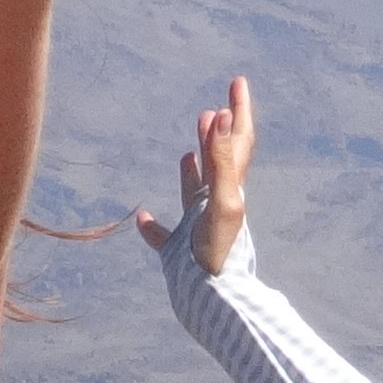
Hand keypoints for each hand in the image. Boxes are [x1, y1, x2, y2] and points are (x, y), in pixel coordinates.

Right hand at [133, 75, 255, 274]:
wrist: (212, 301)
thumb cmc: (220, 253)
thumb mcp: (223, 201)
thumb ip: (223, 160)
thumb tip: (223, 116)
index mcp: (229, 189)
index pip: (237, 141)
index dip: (239, 110)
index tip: (238, 81)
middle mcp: (215, 204)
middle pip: (218, 161)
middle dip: (218, 133)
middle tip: (215, 109)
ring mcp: (196, 227)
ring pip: (194, 192)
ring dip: (194, 169)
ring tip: (189, 150)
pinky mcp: (179, 252)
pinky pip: (163, 235)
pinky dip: (152, 226)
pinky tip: (143, 218)